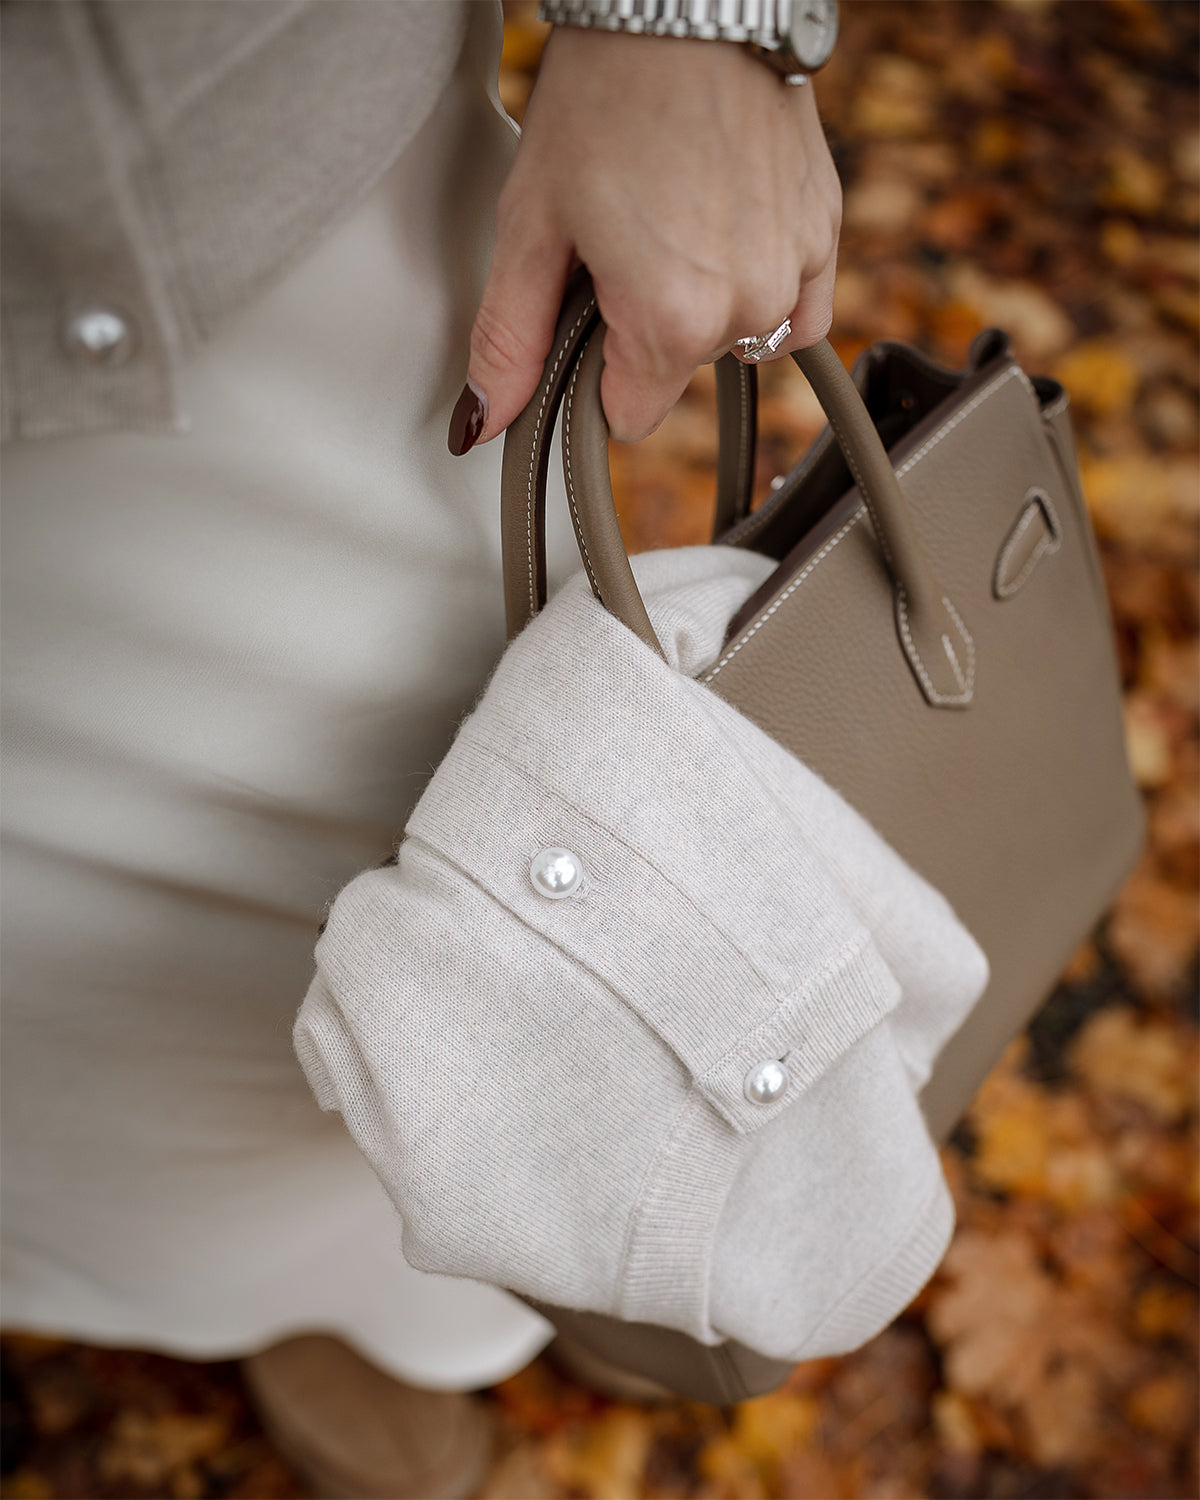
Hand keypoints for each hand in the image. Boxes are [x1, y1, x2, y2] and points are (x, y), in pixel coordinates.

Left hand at [448, 27, 841, 453]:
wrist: (688, 1)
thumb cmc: (605, 95)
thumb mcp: (532, 223)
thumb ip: (509, 337)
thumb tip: (480, 424)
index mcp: (671, 322)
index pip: (629, 415)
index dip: (598, 372)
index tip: (588, 312)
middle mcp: (746, 308)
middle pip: (679, 370)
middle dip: (648, 324)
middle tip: (626, 235)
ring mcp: (795, 271)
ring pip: (738, 339)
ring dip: (708, 302)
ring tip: (677, 219)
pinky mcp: (827, 231)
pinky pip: (797, 308)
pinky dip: (764, 286)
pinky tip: (730, 234)